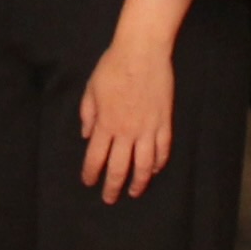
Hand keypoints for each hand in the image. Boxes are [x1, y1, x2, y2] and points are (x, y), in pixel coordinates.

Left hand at [77, 0, 187, 196]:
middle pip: (119, 167)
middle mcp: (126, 131)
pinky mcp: (164, 122)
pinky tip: (156, 169)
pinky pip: (163, 148)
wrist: (142, 51)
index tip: (88, 182)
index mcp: (105, 124)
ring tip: (134, 191)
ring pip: (144, 165)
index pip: (95, 157)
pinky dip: (159, 162)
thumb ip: (88, 114)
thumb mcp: (91, 89)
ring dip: (139, 182)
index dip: (91, 173)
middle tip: (109, 198)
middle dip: (112, 186)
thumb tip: (87, 135)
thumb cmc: (113, 66)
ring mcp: (147, 128)